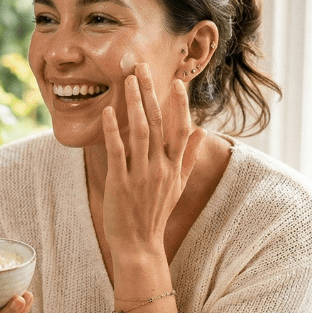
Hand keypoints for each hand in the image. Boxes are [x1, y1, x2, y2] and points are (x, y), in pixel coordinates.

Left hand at [101, 64, 205, 252]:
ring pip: (139, 131)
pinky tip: (108, 112)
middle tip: (142, 68)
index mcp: (174, 166)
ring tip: (127, 81)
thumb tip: (203, 131)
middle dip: (150, 93)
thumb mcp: (179, 185)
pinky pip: (117, 151)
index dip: (179, 104)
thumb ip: (190, 157)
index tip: (176, 81)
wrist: (140, 244)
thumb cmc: (157, 213)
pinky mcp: (120, 182)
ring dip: (133, 104)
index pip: (181, 128)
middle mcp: (160, 167)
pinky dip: (113, 130)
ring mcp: (141, 174)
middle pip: (158, 123)